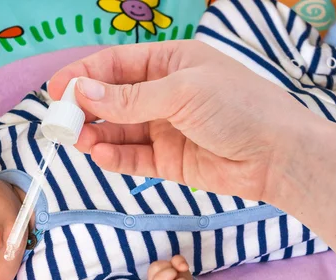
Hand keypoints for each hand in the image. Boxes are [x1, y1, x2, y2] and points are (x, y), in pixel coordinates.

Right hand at [48, 41, 316, 201]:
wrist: (279, 156)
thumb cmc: (238, 108)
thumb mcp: (182, 93)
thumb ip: (131, 98)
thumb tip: (83, 93)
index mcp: (171, 63)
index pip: (116, 65)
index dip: (84, 76)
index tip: (56, 91)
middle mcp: (165, 94)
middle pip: (113, 99)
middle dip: (86, 110)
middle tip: (62, 123)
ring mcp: (165, 128)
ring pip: (119, 130)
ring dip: (96, 135)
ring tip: (78, 142)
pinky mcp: (169, 160)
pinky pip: (133, 157)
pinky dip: (115, 157)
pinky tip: (100, 156)